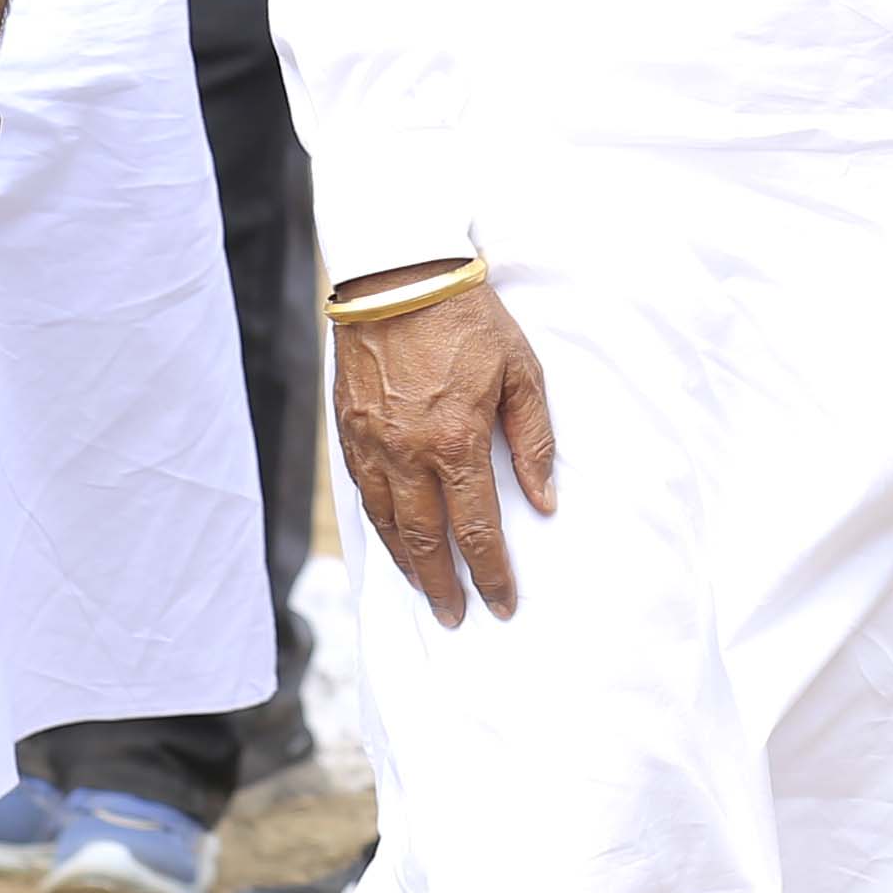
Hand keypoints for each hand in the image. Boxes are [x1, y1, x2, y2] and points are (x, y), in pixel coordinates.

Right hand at [333, 279, 556, 626]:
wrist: (399, 274)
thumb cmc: (469, 318)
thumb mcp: (521, 372)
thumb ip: (533, 440)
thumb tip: (544, 501)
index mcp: (457, 442)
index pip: (476, 530)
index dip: (491, 573)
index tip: (503, 604)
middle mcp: (409, 454)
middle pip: (425, 541)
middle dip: (444, 587)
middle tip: (457, 618)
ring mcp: (372, 444)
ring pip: (387, 525)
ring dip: (408, 566)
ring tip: (425, 592)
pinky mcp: (347, 429)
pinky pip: (362, 494)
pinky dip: (378, 527)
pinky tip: (391, 541)